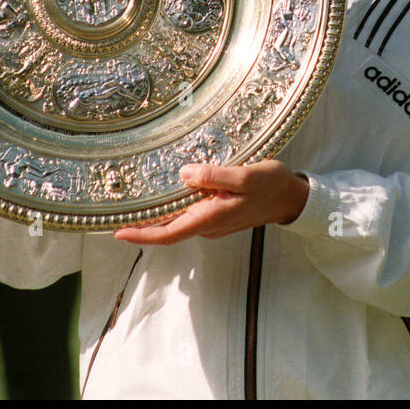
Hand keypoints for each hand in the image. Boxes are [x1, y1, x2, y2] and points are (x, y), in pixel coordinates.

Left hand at [113, 161, 309, 245]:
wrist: (293, 198)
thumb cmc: (272, 185)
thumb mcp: (245, 176)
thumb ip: (214, 176)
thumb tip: (184, 174)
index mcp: (211, 218)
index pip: (169, 233)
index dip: (142, 234)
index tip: (118, 232)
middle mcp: (208, 225)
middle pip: (169, 228)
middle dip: (143, 223)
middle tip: (116, 211)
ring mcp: (213, 221)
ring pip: (179, 220)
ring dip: (158, 214)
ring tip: (134, 200)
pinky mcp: (217, 214)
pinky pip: (190, 212)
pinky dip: (175, 206)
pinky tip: (167, 191)